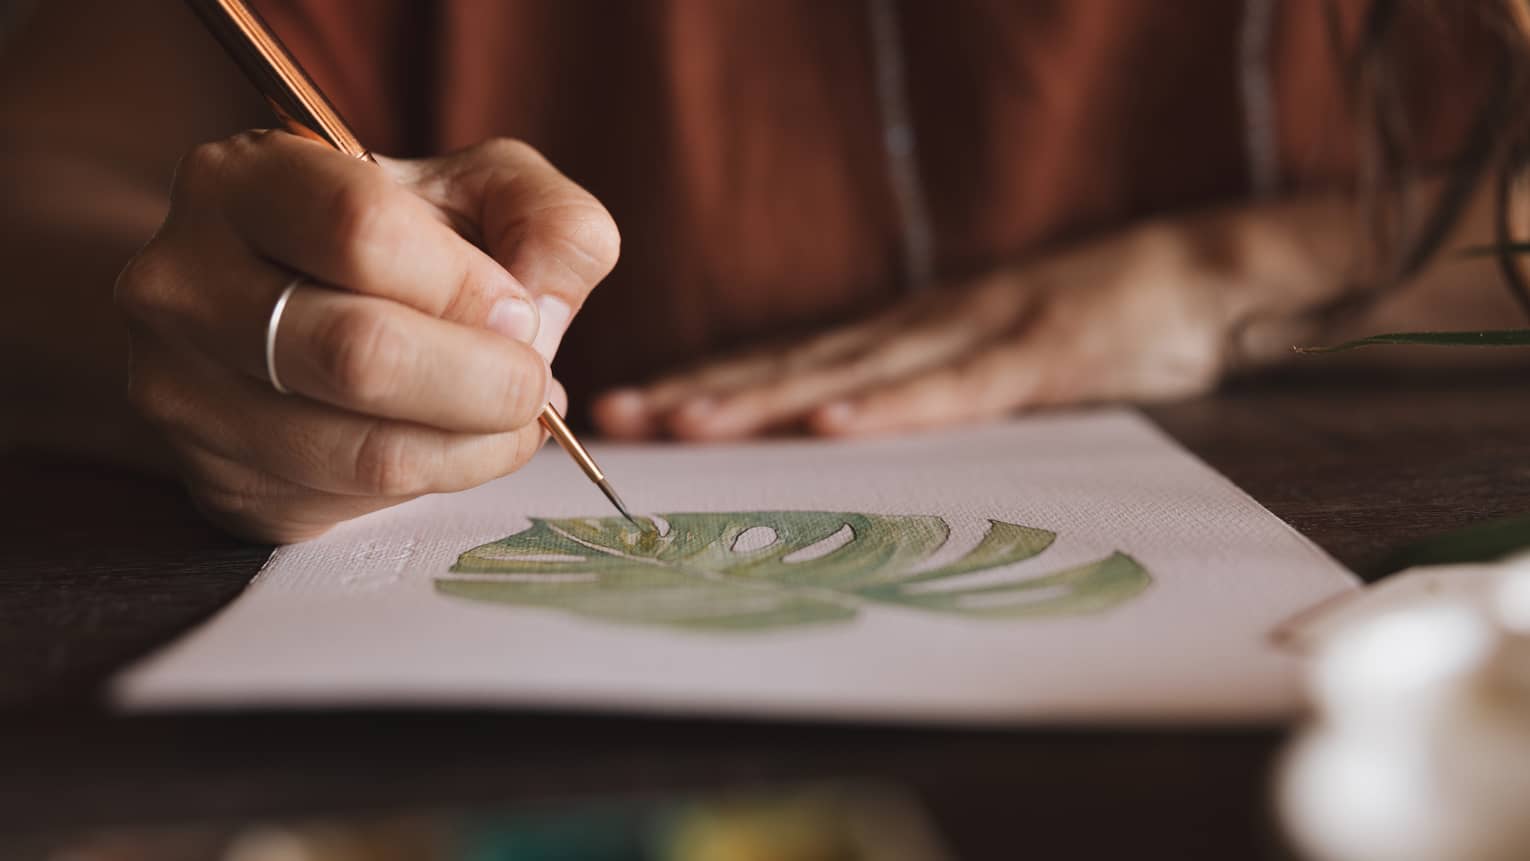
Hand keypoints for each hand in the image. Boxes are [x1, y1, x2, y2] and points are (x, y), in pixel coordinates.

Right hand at [116, 133, 618, 541]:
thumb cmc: (405, 244)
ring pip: (363, 450)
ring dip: (474, 445)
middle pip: (358, 353)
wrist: (304, 313)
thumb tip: (540, 314)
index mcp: (243, 180)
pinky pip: (354, 502)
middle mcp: (184, 282)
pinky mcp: (218, 480)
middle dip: (485, 381)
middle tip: (533, 385)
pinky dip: (436, 481)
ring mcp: (185, 391)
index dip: (466, 285)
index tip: (519, 311)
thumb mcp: (487, 192)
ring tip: (511, 418)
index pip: (361, 230)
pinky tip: (454, 444)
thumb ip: (549, 221)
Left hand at [592, 225, 1231, 439]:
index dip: (706, 386)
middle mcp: (917, 328)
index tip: (629, 410)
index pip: (785, 363)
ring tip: (687, 425)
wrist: (1196, 273)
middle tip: (618, 419)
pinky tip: (832, 425)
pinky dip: (892, 408)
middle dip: (703, 395)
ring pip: (853, 373)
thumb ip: (915, 386)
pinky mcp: (1038, 355)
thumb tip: (835, 429)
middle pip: (794, 366)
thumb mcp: (982, 356)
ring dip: (766, 400)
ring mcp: (975, 335)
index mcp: (901, 335)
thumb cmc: (1086, 322)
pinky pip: (955, 389)